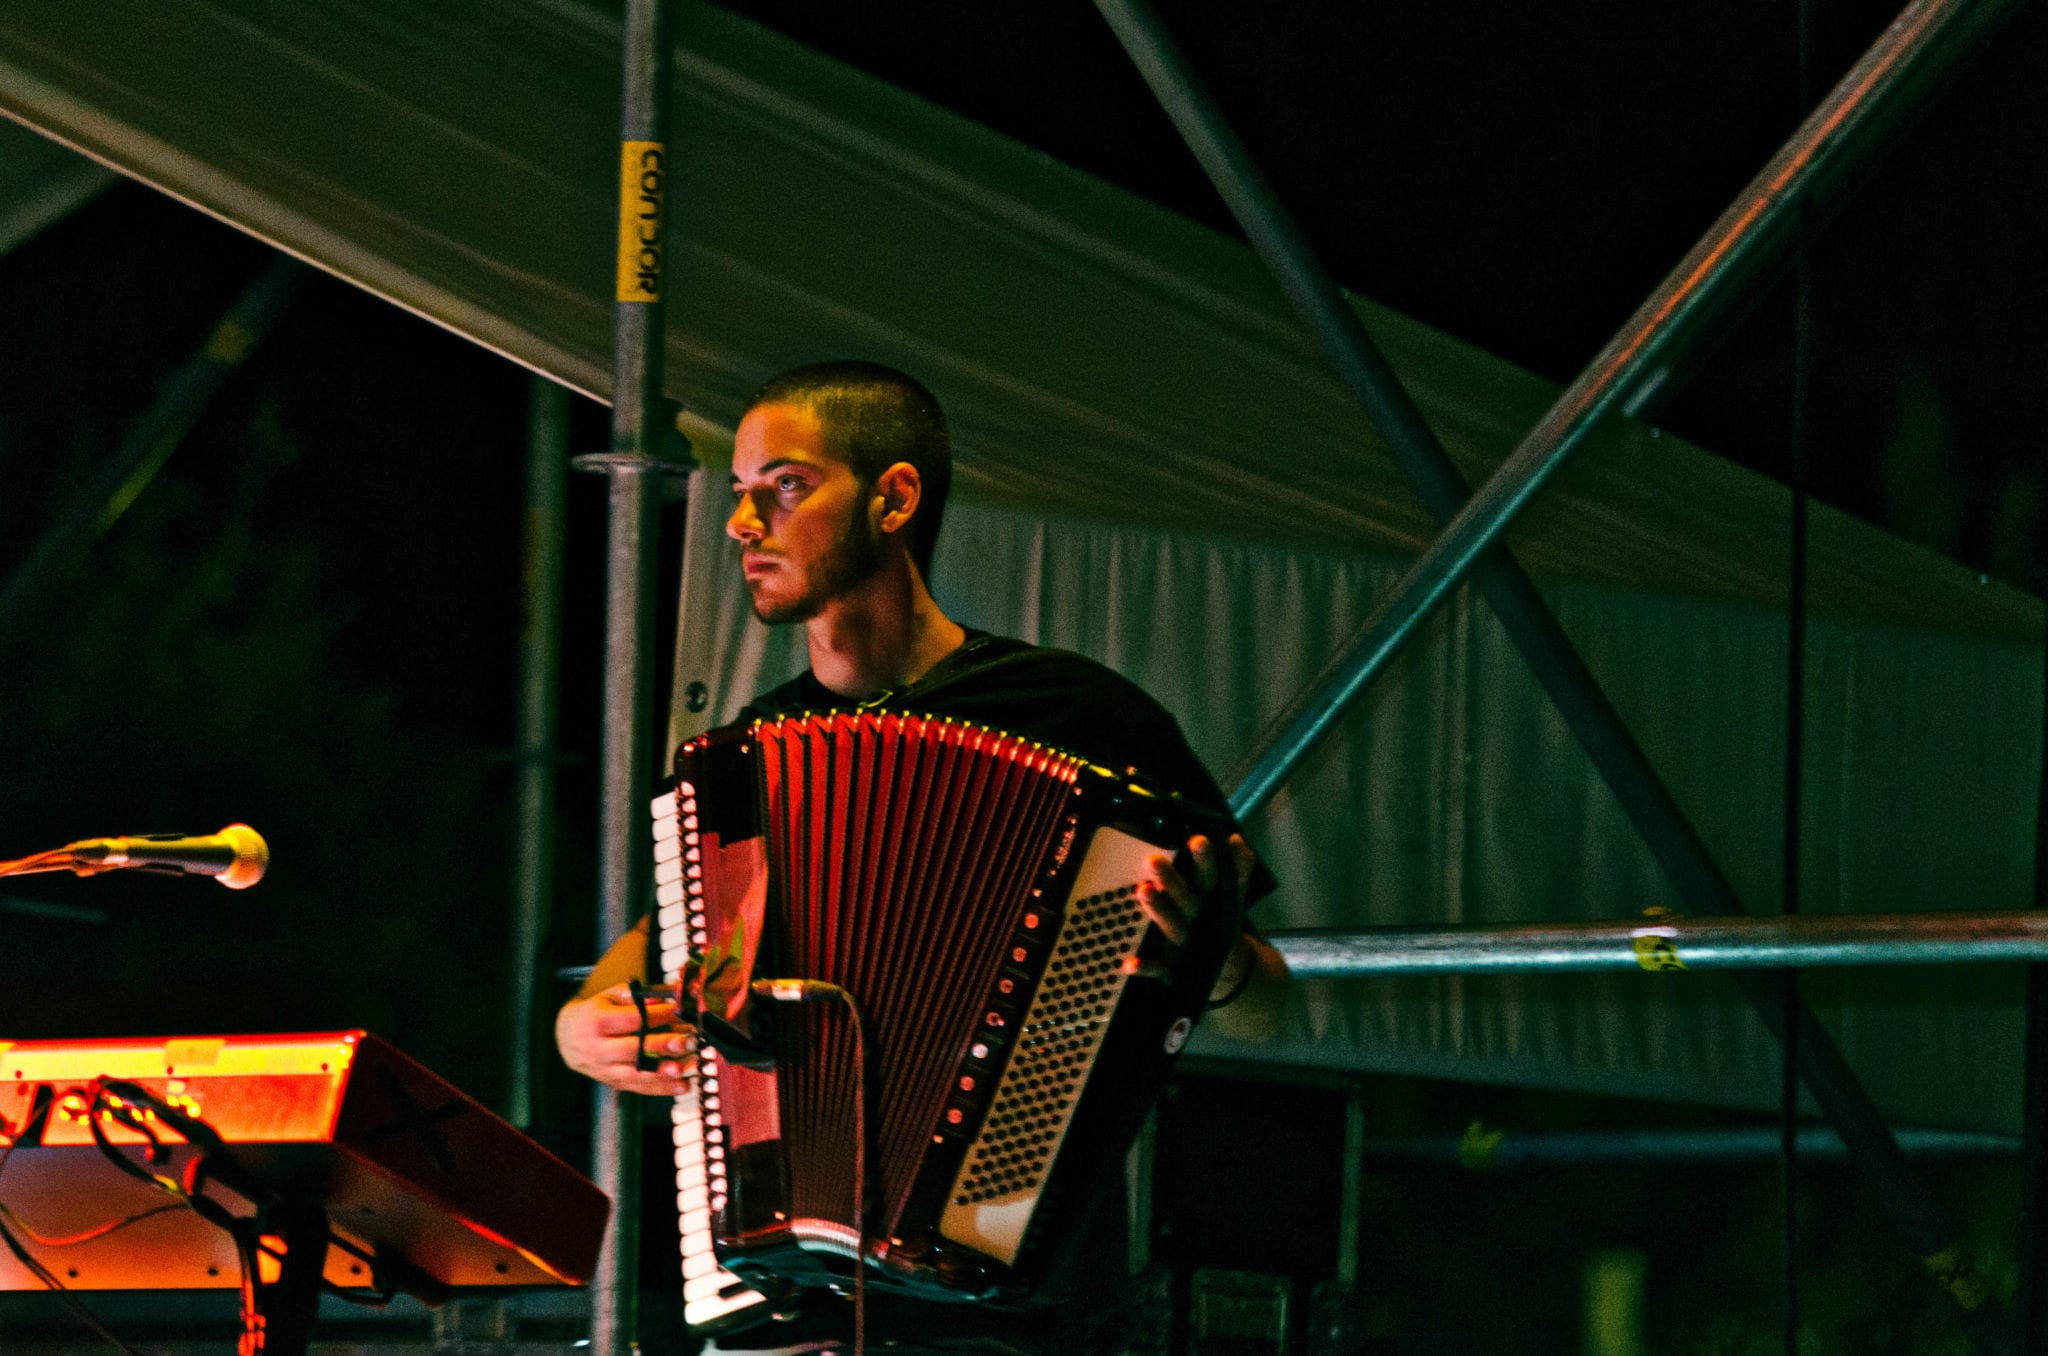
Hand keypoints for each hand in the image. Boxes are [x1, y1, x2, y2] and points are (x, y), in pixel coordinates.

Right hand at [554, 982, 696, 1096]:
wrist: (567, 1038)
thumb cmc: (594, 1013)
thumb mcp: (608, 997)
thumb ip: (633, 996)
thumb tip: (659, 998)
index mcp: (598, 1022)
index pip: (632, 1019)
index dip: (658, 1015)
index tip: (680, 1011)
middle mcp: (599, 1049)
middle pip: (633, 1050)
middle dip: (661, 1046)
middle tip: (686, 1041)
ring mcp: (605, 1069)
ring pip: (637, 1075)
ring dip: (665, 1073)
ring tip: (687, 1068)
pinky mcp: (613, 1083)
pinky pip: (639, 1088)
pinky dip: (662, 1089)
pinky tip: (682, 1085)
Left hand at [1131, 831, 1256, 989]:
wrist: (1229, 968)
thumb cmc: (1220, 920)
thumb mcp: (1233, 895)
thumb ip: (1238, 868)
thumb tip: (1236, 838)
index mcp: (1214, 902)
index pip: (1211, 877)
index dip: (1206, 859)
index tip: (1198, 839)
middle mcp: (1200, 922)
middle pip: (1188, 900)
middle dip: (1172, 880)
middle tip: (1154, 860)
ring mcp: (1186, 945)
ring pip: (1173, 927)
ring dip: (1158, 910)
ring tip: (1142, 890)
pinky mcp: (1173, 967)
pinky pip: (1158, 967)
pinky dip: (1144, 967)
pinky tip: (1128, 963)